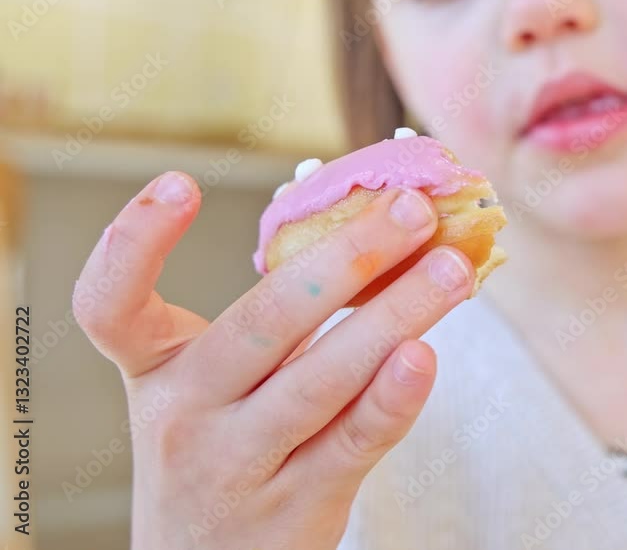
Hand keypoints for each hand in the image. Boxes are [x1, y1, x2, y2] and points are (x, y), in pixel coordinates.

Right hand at [72, 171, 473, 548]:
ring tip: (450, 271)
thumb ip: (273, 318)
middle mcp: (183, 415)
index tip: (180, 183)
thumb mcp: (216, 387)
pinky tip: (425, 355)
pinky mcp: (295, 506)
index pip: (111, 307)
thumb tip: (361, 223)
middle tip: (411, 210)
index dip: (134, 243)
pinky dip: (390, 399)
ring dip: (393, 316)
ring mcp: (237, 466)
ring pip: (319, 380)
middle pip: (262, 324)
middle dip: (345, 258)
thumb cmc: (224, 447)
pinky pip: (351, 443)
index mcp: (157, 368)